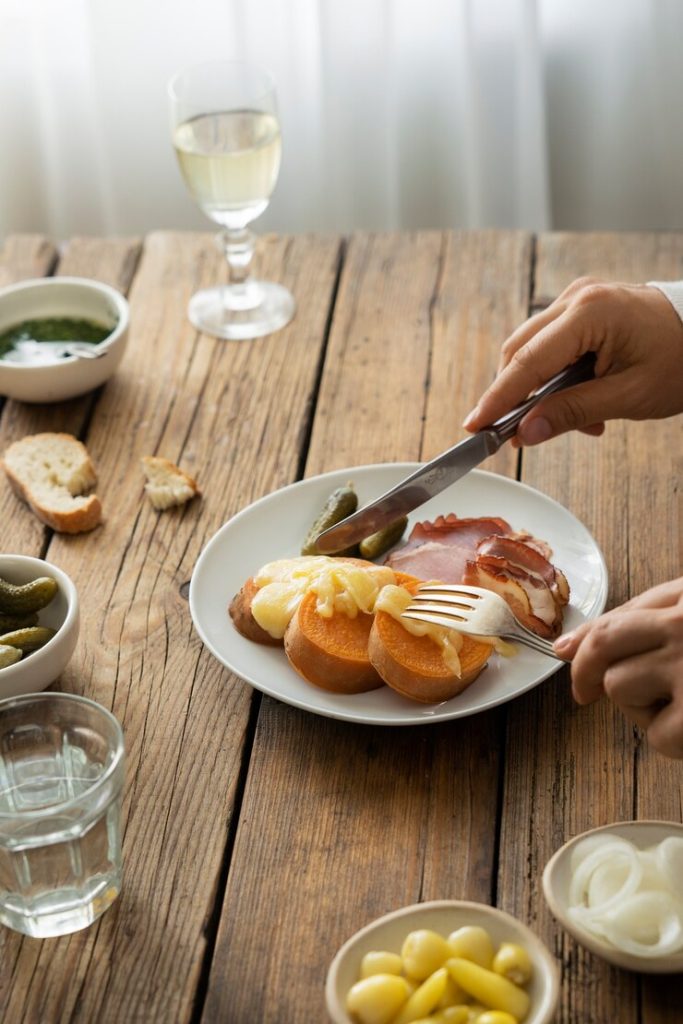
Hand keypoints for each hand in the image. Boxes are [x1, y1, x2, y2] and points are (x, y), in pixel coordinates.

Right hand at [463, 277, 682, 443]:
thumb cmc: (682, 359)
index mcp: (590, 313)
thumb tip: (526, 433)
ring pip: (532, 349)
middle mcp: (577, 297)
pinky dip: (556, 377)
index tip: (474, 425)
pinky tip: (583, 400)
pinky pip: (552, 344)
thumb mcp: (629, 396)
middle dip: (515, 396)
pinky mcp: (583, 308)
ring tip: (578, 421)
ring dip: (541, 390)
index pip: (527, 362)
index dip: (497, 398)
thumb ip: (572, 413)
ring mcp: (579, 299)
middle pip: (520, 351)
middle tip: (516, 436)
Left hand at [554, 578, 682, 757]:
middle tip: (583, 693)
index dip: (587, 636)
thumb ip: (649, 621)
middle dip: (585, 671)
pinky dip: (673, 741)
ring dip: (641, 707)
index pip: (622, 613)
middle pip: (605, 642)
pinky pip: (657, 734)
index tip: (566, 650)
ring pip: (619, 686)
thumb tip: (569, 645)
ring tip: (681, 708)